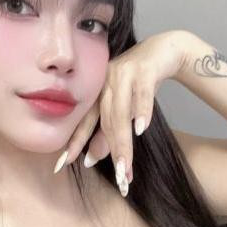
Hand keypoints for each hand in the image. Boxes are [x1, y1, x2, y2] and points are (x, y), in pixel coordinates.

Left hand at [53, 30, 189, 196]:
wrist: (164, 50)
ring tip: (125, 164)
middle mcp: (106, 84)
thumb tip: (91, 159)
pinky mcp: (144, 69)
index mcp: (98, 94)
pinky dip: (141, 111)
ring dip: (124, 140)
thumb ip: (108, 133)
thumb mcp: (124, 109)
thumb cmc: (140, 83)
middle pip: (106, 122)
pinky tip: (141, 128)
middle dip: (111, 150)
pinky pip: (142, 93)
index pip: (84, 122)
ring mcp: (123, 74)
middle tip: (117, 176)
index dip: (74, 143)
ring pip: (121, 112)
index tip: (62, 164)